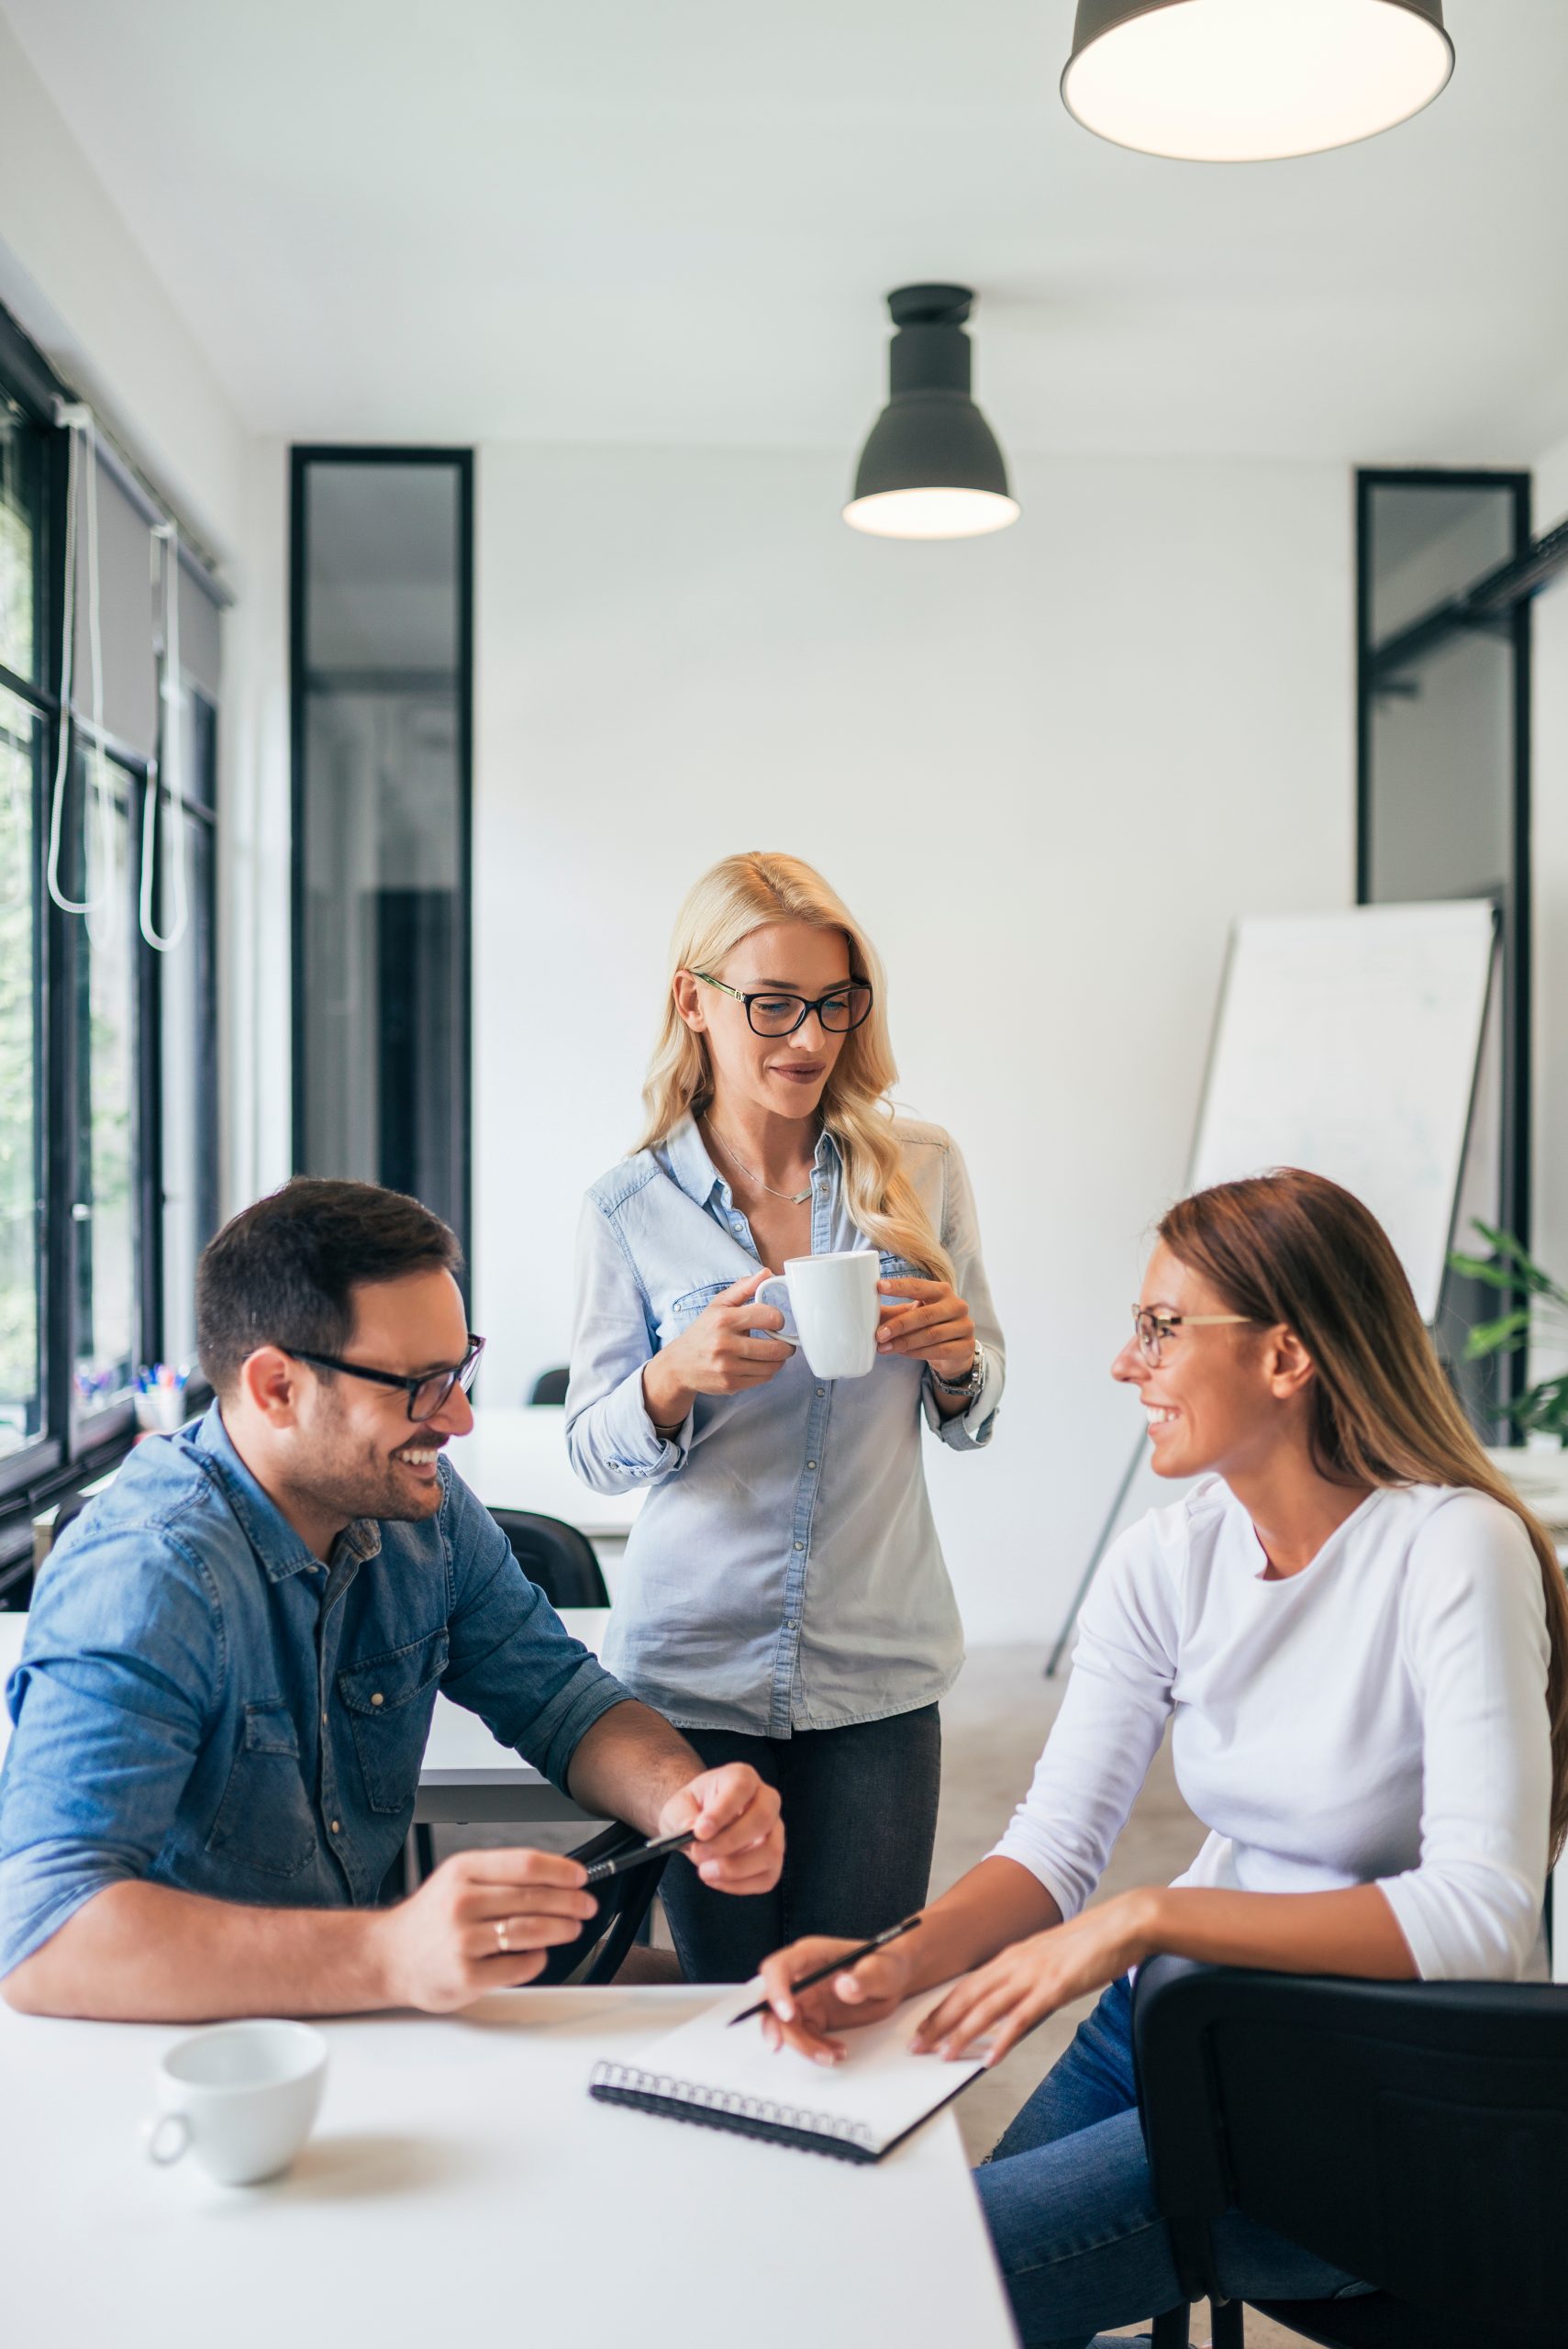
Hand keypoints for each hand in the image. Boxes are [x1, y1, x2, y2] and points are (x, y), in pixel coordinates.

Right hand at [371, 1847, 598, 2012]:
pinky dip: (538, 1959)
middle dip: (570, 1902)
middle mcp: (462, 1903)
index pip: (525, 1864)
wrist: (389, 1956)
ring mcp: (463, 1941)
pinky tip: (539, 1954)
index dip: (561, 1871)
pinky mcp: (466, 1976)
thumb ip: (499, 1875)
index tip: (581, 1877)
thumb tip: (556, 1877)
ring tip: (572, 1928)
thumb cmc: (430, 1918)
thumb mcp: (456, 1879)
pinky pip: (519, 1966)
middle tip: (585, 1905)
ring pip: (530, 1931)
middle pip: (534, 1897)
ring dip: (561, 1929)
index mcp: (462, 1871)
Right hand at [643, 1269, 792, 1423]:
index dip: (779, 1319)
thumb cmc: (703, 1332)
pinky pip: (763, 1379)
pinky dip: (768, 1372)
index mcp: (724, 1319)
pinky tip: (761, 1364)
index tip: (776, 1322)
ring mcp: (727, 1367)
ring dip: (779, 1360)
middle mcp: (725, 1343)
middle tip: (785, 1342)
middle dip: (787, 1345)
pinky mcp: (730, 1384)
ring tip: (774, 1353)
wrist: (679, 1365)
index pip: (769, 1317)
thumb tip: (767, 1273)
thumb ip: (744, 1288)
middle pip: (775, 1347)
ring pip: (772, 1366)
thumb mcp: (718, 1305)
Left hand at [656, 1762, 783, 1896]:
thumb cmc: (692, 1810)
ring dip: (736, 1868)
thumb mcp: (678, 1807)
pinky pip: (767, 1877)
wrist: (700, 1824)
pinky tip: (716, 1879)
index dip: (722, 1811)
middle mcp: (766, 1800)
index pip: (741, 1788)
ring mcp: (775, 1830)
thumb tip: (691, 1830)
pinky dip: (740, 1885)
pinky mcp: (773, 1858)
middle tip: (699, 1854)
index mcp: (742, 1777)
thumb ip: (682, 1817)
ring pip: (771, 1852)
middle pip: (762, 1819)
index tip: (700, 1832)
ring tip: (705, 1871)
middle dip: (729, 1843)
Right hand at [754, 1930, 922, 2064]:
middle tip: (778, 2046)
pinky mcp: (813, 2017)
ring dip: (801, 2045)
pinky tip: (838, 2052)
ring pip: (785, 2025)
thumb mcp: (881, 1970)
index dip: (776, 1990)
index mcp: (811, 1955)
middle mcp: (802, 1976)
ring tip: (830, 2056)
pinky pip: (804, 2037)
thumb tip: (843, 1987)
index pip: (778, 1968)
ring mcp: (806, 1998)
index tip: (787, 2014)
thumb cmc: (886, 1965)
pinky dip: (816, 2050)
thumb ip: (863, 1978)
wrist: (894, 1980)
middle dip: (771, 2024)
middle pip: (771, 2000)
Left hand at [875, 1277, 975, 1383]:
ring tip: (884, 1348)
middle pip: (925, 1315)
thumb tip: (861, 1310)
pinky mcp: (966, 1347)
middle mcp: (957, 1305)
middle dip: (899, 1325)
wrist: (955, 1349)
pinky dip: (918, 1353)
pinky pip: (939, 1350)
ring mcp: (964, 1326)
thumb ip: (891, 1312)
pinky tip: (903, 1353)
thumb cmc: (929, 1325)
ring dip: (904, 1342)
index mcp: (941, 1290)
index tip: (878, 1286)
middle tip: (878, 1334)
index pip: (919, 1286)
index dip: (899, 1287)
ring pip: (931, 1335)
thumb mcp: (912, 1314)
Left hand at [909, 1893, 1155, 2066]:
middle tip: (917, 2046)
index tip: (923, 2028)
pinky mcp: (1053, 1987)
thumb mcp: (1047, 1958)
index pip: (966, 1986)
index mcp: (1011, 1957)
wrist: (1119, 1926)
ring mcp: (1032, 1975)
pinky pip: (1021, 2018)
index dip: (941, 2008)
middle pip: (967, 1997)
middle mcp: (1015, 1964)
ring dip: (962, 2034)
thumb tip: (1011, 2002)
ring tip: (943, 2056)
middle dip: (939, 2023)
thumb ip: (1027, 1976)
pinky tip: (989, 2058)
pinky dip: (1002, 2040)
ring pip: (987, 2009)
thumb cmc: (1087, 1944)